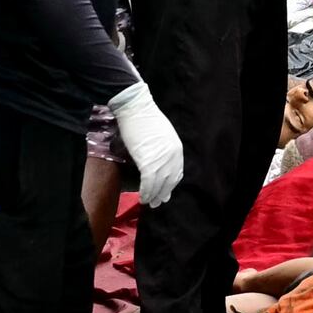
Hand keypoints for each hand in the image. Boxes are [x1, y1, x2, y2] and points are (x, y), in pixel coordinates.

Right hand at [107, 84, 185, 209]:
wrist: (135, 108)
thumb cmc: (144, 119)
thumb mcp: (162, 135)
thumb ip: (163, 150)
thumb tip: (159, 163)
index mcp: (177, 149)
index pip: (176, 173)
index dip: (170, 185)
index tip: (165, 193)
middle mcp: (172, 156)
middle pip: (169, 181)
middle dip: (162, 194)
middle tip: (156, 203)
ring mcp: (161, 159)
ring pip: (158, 184)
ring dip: (153, 196)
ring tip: (147, 202)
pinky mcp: (148, 162)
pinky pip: (148, 182)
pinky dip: (146, 192)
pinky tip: (142, 197)